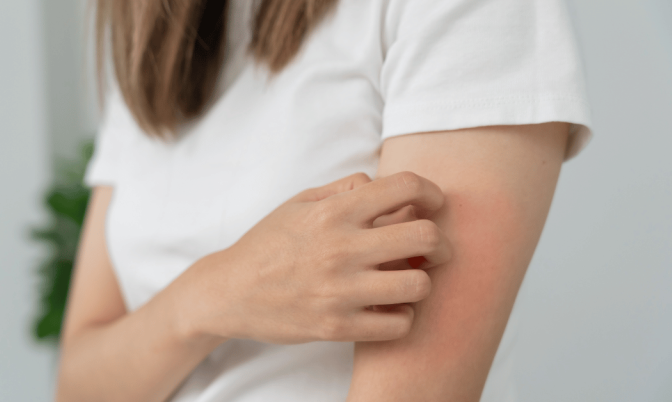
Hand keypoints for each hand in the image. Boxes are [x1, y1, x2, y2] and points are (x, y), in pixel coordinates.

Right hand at [183, 172, 451, 343]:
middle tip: (435, 248)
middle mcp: (341, 248)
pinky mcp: (337, 327)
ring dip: (422, 281)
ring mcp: (340, 291)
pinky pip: (398, 324)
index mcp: (334, 212)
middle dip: (441, 242)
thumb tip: (381, 184)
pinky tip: (390, 307)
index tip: (435, 204)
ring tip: (408, 280)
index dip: (432, 192)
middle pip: (426, 237)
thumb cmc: (268, 242)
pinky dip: (402, 316)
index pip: (405, 188)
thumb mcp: (300, 202)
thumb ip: (344, 189)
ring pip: (419, 285)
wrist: (230, 291)